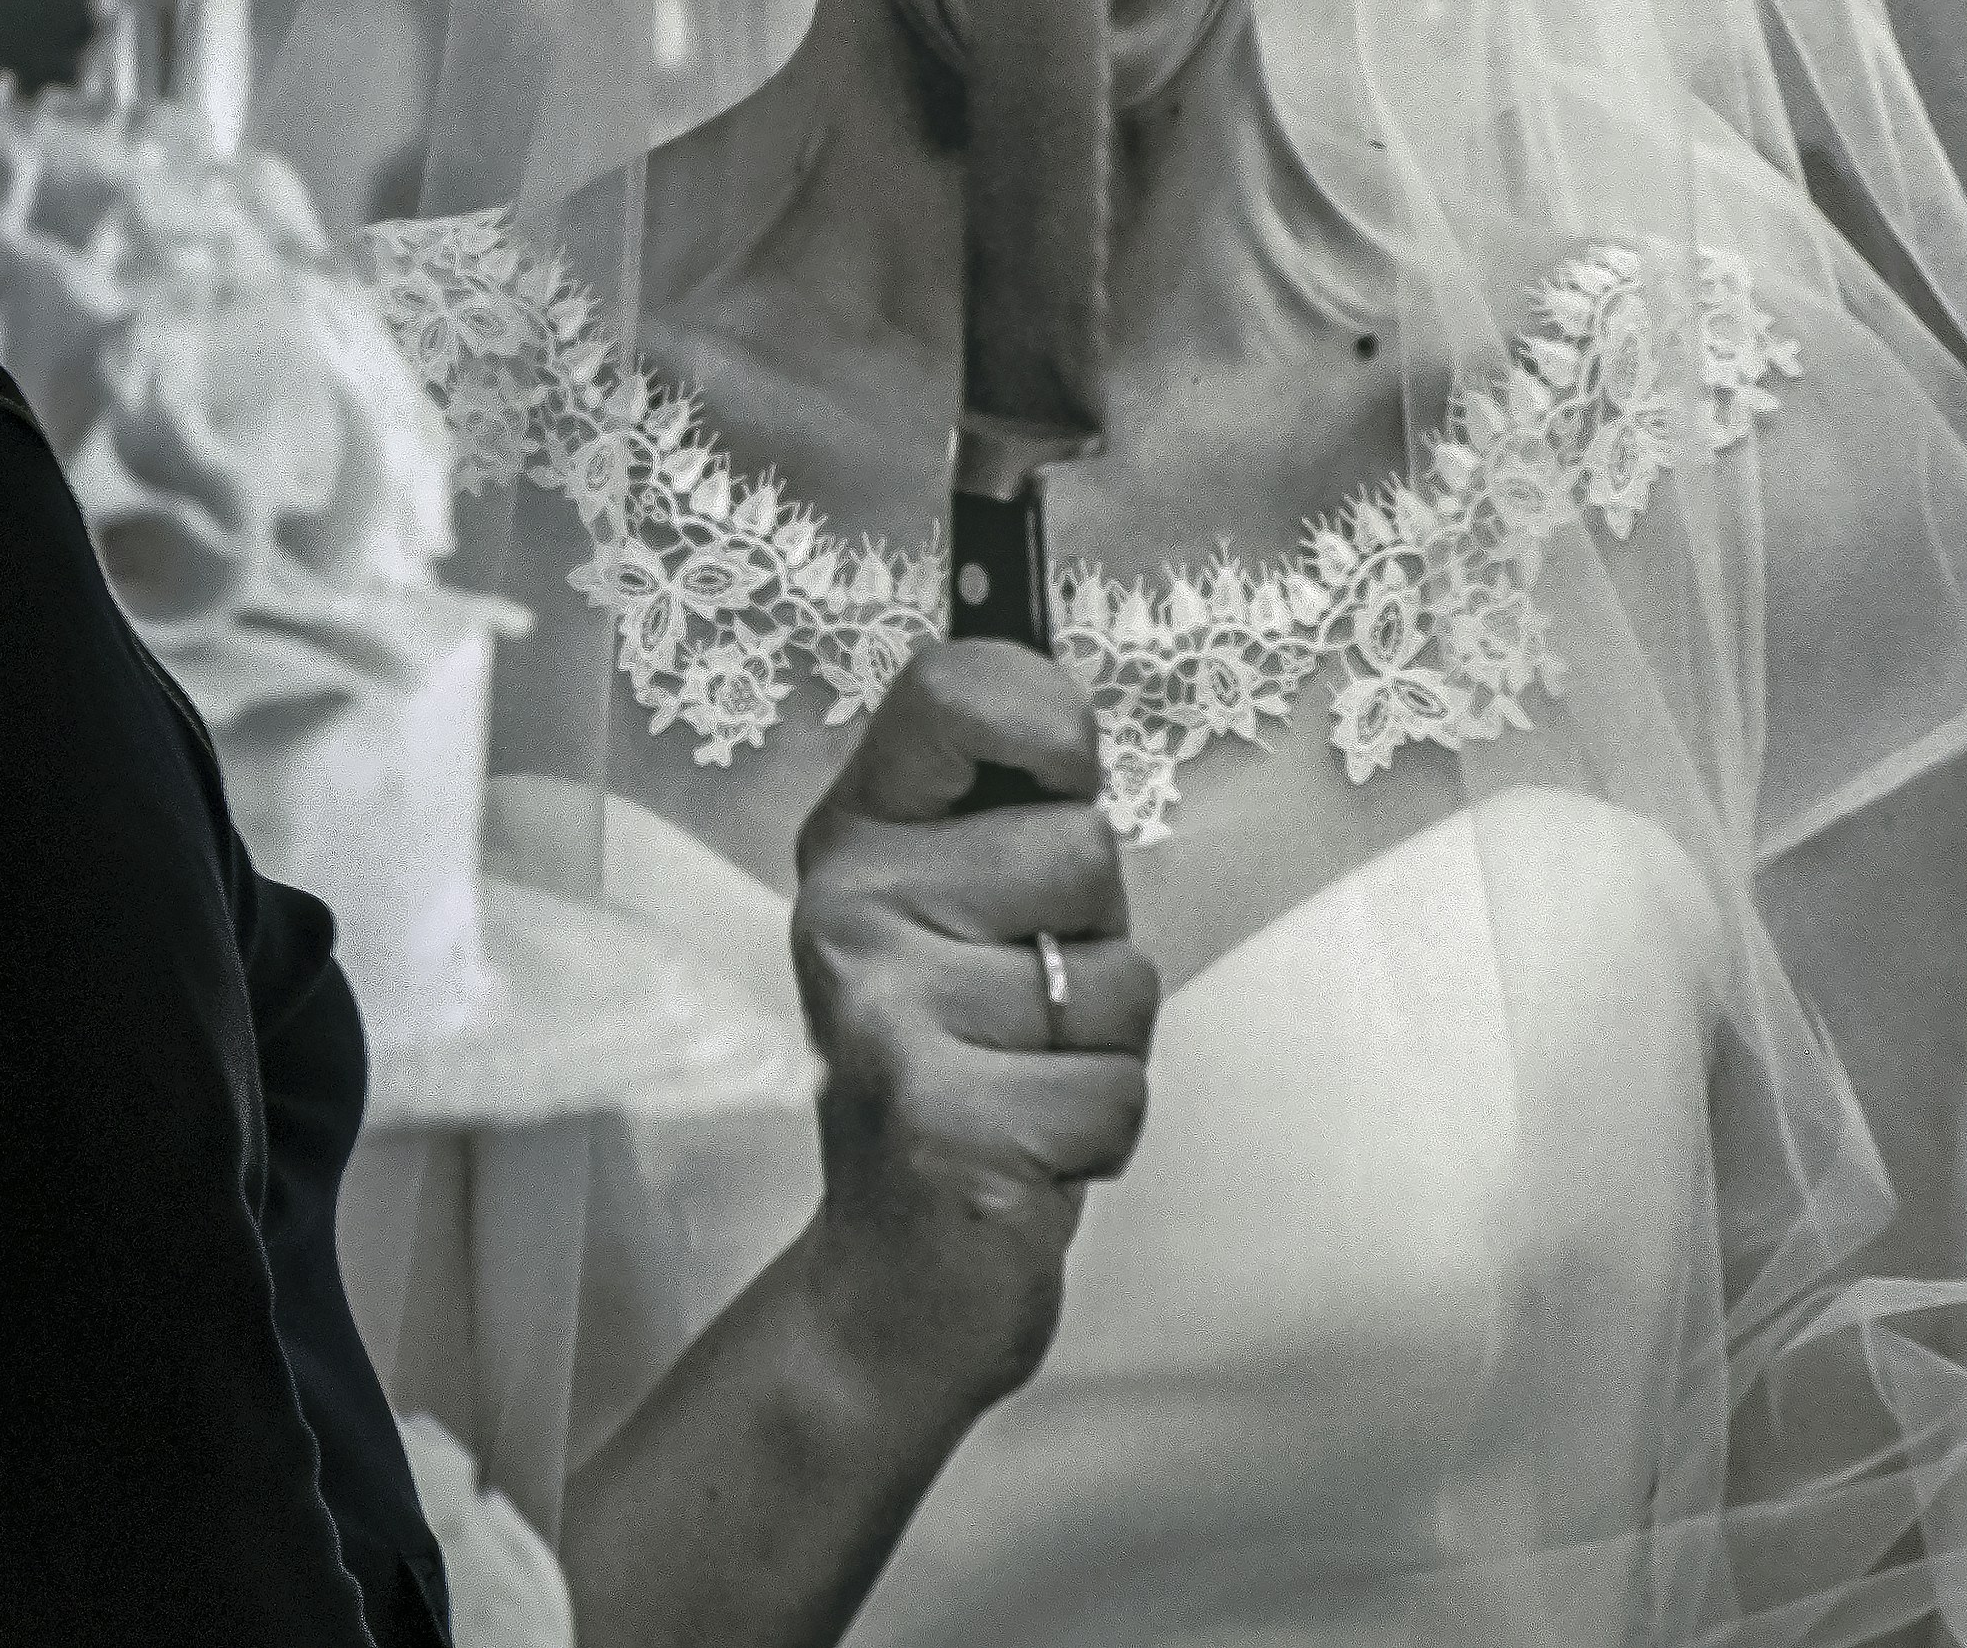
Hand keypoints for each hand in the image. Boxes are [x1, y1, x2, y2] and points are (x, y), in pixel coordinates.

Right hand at [789, 638, 1160, 1423]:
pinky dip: (1101, 1133)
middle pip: (1083, 848)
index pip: (957, 688)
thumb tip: (1057, 687)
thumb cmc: (960, 1064)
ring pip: (1117, 981)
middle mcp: (849, 906)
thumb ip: (1008, 806)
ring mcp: (885, 1014)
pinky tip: (1028, 1151)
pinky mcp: (943, 1121)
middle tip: (1020, 1001)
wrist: (892, 1280)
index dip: (1047, 720)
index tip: (1056, 778)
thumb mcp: (964, 909)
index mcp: (858, 834)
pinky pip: (1117, 1089)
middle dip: (1096, 938)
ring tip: (1021, 1077)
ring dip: (1103, 1046)